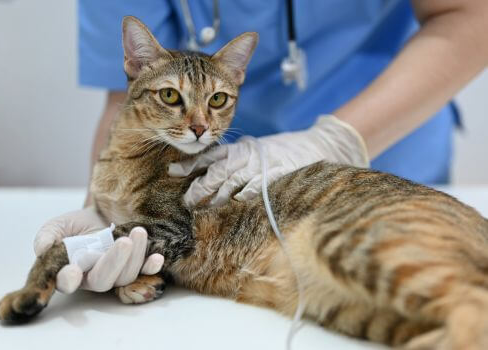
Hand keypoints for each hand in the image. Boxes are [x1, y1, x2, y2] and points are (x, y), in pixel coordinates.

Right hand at [34, 207, 163, 292]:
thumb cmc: (77, 224)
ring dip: (135, 257)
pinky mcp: (136, 264)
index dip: (69, 279)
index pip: (67, 282)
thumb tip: (42, 249)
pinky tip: (158, 257)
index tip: (72, 270)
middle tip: (124, 242)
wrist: (102, 211)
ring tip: (139, 233)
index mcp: (71, 271)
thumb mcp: (57, 226)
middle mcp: (94, 276)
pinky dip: (152, 267)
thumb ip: (46, 238)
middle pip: (103, 280)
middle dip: (114, 262)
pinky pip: (145, 272)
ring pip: (126, 274)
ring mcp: (117, 271)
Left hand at [169, 115, 368, 206]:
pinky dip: (246, 195)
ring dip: (217, 196)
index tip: (172, 171)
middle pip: (216, 171)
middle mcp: (247, 155)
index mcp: (240, 148)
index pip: (209, 155)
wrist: (316, 144)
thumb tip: (208, 175)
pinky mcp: (278, 173)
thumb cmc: (281, 152)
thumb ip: (235, 160)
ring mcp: (262, 164)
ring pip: (232, 181)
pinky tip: (236, 204)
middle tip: (186, 202)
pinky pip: (258, 186)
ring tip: (204, 209)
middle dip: (199, 187)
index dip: (190, 163)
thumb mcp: (255, 150)